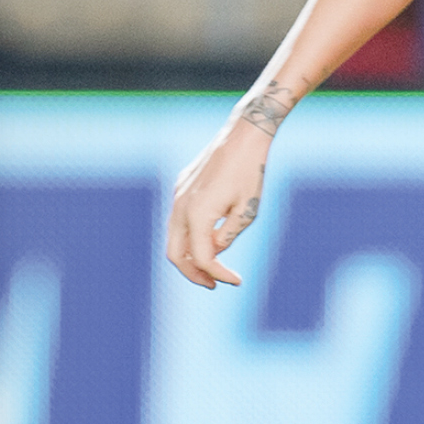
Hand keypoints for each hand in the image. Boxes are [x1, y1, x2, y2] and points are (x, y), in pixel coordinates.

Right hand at [167, 122, 268, 287]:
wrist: (242, 138)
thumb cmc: (250, 174)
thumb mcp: (246, 212)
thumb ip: (227, 236)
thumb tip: (213, 251)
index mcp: (197, 214)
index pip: (202, 257)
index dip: (218, 274)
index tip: (237, 281)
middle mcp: (181, 206)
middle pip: (175, 254)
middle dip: (193, 273)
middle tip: (214, 285)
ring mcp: (178, 196)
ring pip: (174, 237)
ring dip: (190, 255)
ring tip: (213, 267)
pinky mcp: (181, 188)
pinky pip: (179, 220)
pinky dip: (190, 236)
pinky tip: (210, 240)